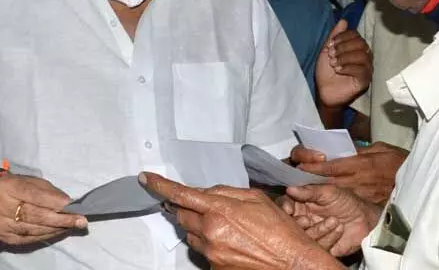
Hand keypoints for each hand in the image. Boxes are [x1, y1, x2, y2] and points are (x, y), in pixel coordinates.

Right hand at [0, 173, 86, 246]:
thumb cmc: (11, 187)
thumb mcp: (26, 180)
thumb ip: (46, 190)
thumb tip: (67, 202)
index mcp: (8, 186)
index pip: (32, 194)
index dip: (53, 201)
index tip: (71, 205)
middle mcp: (2, 206)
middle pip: (34, 215)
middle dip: (60, 219)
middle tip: (80, 220)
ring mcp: (2, 225)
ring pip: (33, 229)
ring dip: (56, 228)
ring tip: (73, 226)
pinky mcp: (4, 238)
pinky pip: (29, 239)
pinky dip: (47, 236)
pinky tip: (59, 232)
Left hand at [140, 173, 343, 269]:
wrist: (293, 264)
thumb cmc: (280, 231)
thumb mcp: (255, 199)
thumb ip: (225, 192)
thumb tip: (203, 192)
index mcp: (219, 209)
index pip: (179, 194)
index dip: (159, 185)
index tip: (145, 178)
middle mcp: (210, 231)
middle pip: (182, 216)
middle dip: (188, 210)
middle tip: (209, 210)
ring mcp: (211, 253)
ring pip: (192, 235)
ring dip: (201, 229)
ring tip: (229, 231)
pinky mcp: (214, 269)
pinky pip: (203, 253)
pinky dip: (212, 246)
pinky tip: (233, 245)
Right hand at [280, 183, 380, 256]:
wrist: (365, 218)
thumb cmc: (346, 201)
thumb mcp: (328, 192)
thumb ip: (308, 191)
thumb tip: (289, 189)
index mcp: (300, 204)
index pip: (284, 205)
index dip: (283, 208)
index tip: (287, 209)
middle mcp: (302, 219)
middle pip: (289, 224)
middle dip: (297, 223)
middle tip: (307, 220)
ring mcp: (311, 234)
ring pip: (303, 237)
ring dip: (318, 230)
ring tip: (335, 221)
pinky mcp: (320, 247)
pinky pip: (318, 247)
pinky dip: (329, 238)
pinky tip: (339, 229)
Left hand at [290, 142, 407, 205]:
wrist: (418, 181)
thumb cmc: (398, 161)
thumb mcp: (380, 148)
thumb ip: (359, 150)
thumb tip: (341, 149)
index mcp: (360, 164)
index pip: (329, 166)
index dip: (312, 166)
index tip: (299, 164)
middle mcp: (357, 181)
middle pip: (326, 180)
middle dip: (308, 178)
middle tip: (293, 175)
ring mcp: (360, 194)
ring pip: (332, 192)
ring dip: (316, 188)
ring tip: (300, 184)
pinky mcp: (365, 203)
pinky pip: (344, 200)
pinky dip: (331, 197)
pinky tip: (321, 196)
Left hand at [315, 20, 371, 107]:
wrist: (324, 90)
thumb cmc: (326, 71)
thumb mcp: (327, 50)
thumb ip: (334, 36)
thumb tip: (344, 21)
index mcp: (355, 48)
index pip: (355, 35)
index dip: (342, 37)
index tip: (330, 45)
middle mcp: (364, 56)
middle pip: (361, 43)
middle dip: (343, 47)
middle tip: (331, 55)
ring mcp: (366, 68)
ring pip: (362, 55)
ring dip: (344, 57)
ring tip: (333, 63)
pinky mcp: (365, 80)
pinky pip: (362, 69)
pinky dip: (348, 67)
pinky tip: (338, 70)